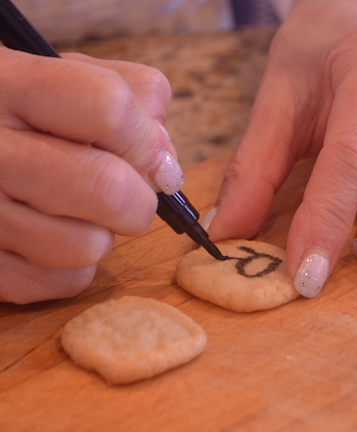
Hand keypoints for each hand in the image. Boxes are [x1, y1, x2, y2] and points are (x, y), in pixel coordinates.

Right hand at [0, 49, 180, 302]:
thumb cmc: (15, 113)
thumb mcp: (59, 74)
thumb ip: (127, 91)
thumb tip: (165, 157)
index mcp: (7, 83)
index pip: (109, 108)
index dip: (147, 137)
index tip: (152, 153)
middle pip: (110, 189)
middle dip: (139, 198)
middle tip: (129, 192)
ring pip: (89, 246)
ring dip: (102, 233)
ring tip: (75, 210)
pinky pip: (65, 282)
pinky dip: (72, 266)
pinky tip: (49, 234)